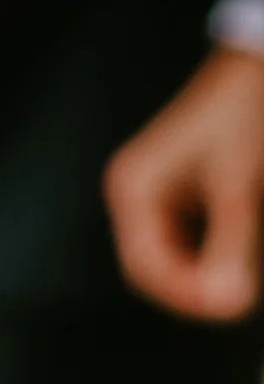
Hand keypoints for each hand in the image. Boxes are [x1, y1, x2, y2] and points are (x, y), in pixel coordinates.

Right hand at [108, 49, 263, 321]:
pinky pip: (186, 241)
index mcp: (133, 190)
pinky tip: (238, 260)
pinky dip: (210, 257)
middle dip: (192, 290)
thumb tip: (225, 304)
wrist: (255, 74)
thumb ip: (229, 246)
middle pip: (151, 266)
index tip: (229, 310)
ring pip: (170, 257)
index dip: (183, 296)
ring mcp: (155, 195)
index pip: (143, 266)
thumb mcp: (237, 188)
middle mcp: (135, 195)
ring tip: (242, 284)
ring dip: (202, 277)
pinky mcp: (180, 195)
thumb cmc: (241, 120)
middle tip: (238, 304)